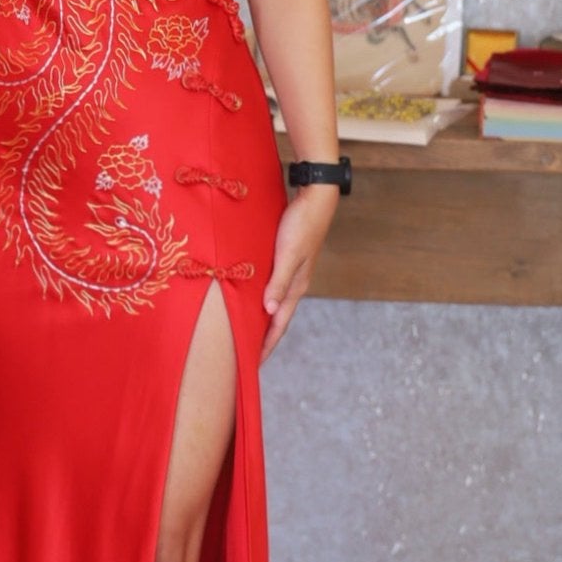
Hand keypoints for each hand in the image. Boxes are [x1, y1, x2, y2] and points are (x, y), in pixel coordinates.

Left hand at [261, 188, 336, 362]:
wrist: (316, 198)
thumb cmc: (302, 224)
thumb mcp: (288, 254)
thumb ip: (279, 282)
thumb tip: (269, 310)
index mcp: (297, 286)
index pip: (279, 323)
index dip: (266, 344)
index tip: (253, 363)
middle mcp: (295, 283)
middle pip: (277, 318)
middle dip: (264, 338)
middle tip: (245, 355)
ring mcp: (292, 272)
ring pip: (274, 303)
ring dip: (262, 319)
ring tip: (246, 332)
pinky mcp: (287, 259)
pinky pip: (272, 287)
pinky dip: (262, 298)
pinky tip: (252, 298)